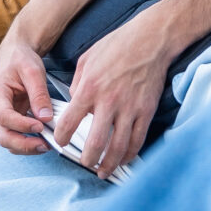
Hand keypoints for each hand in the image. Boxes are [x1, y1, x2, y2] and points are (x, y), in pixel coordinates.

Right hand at [0, 37, 56, 153]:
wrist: (14, 56)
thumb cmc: (21, 60)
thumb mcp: (33, 71)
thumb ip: (39, 94)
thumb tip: (45, 117)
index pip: (4, 116)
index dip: (22, 125)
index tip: (41, 126)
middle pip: (3, 136)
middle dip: (24, 145)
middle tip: (45, 145)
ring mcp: (0, 117)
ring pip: (8, 140)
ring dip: (26, 147)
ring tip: (47, 144)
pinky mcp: (9, 121)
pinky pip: (15, 137)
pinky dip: (28, 142)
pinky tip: (43, 139)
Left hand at [51, 14, 171, 179]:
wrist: (150, 39)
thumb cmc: (117, 45)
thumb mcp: (87, 59)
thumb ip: (77, 84)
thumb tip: (73, 102)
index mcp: (89, 88)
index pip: (69, 122)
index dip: (61, 137)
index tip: (60, 142)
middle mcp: (109, 102)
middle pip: (96, 142)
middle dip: (87, 159)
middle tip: (84, 163)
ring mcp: (130, 108)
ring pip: (118, 146)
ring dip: (109, 164)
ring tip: (103, 171)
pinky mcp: (146, 111)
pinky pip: (138, 139)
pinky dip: (130, 154)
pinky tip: (123, 159)